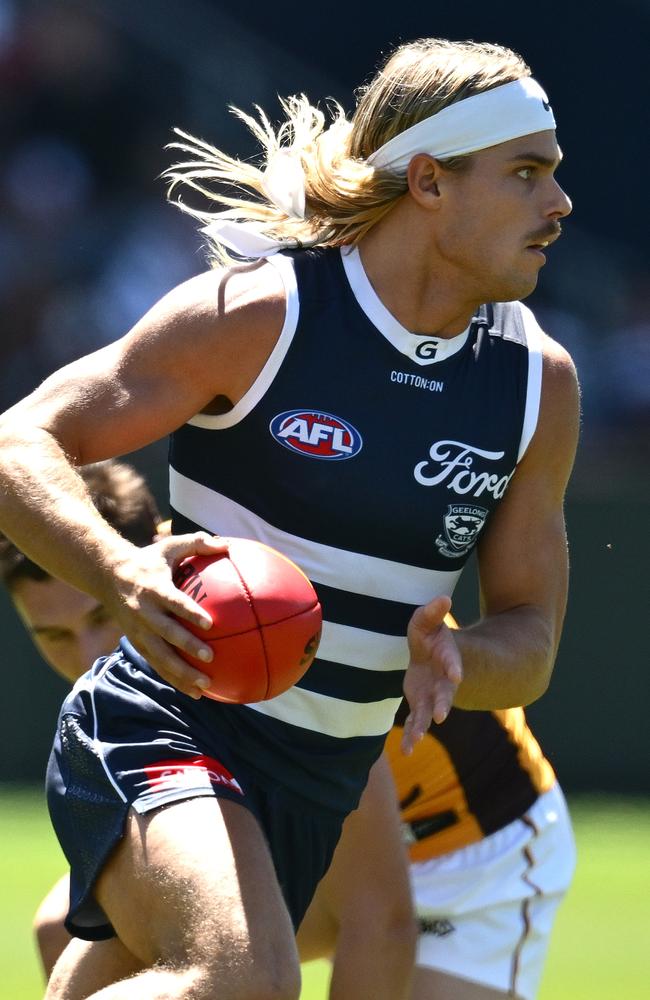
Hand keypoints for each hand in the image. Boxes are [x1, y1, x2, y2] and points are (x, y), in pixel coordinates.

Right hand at [105, 532, 228, 697]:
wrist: (107, 575)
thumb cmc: (148, 560)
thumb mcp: (169, 546)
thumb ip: (197, 543)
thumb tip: (227, 544)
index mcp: (154, 588)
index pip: (173, 602)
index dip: (189, 612)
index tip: (209, 622)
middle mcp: (144, 612)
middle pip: (166, 633)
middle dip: (187, 646)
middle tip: (210, 656)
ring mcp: (138, 630)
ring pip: (160, 656)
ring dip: (181, 673)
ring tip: (205, 686)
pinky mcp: (137, 643)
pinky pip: (157, 664)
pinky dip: (174, 679)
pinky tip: (195, 693)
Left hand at [401, 596, 462, 754]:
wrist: (431, 657)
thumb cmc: (429, 635)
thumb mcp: (426, 621)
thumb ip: (433, 612)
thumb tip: (444, 598)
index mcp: (446, 658)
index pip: (451, 661)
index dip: (453, 667)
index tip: (456, 675)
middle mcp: (442, 681)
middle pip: (444, 694)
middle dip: (442, 703)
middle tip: (440, 715)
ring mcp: (432, 695)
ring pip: (428, 713)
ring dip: (422, 726)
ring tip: (416, 740)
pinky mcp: (420, 705)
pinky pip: (416, 723)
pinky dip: (411, 735)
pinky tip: (406, 750)